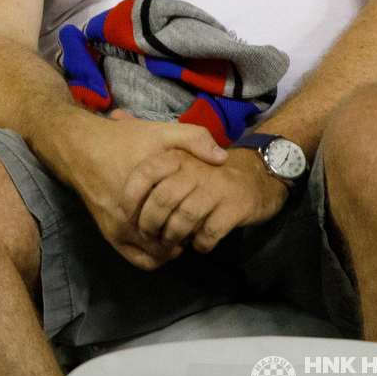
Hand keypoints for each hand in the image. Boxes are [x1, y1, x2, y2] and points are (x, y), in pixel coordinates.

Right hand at [61, 111, 228, 269]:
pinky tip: (159, 236)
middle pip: (173, 243)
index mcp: (148, 195)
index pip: (188, 223)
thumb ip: (194, 139)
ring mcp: (118, 231)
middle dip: (186, 234)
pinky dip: (153, 253)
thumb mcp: (160, 131)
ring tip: (176, 227)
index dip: (201, 219)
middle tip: (191, 218)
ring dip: (170, 246)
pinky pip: (138, 259)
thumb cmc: (122, 141)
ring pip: (157, 254)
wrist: (79, 147)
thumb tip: (222, 159)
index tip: (203, 207)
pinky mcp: (109, 235)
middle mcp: (130, 220)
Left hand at [124, 147, 289, 254]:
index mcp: (179, 156)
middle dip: (150, 223)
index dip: (130, 195)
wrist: (258, 176)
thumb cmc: (210, 172)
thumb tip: (118, 131)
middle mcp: (196, 169)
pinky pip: (208, 233)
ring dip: (172, 237)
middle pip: (162, 199)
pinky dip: (200, 244)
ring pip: (183, 218)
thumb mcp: (184, 155)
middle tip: (148, 236)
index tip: (123, 215)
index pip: (146, 171)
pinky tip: (199, 245)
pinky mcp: (235, 207)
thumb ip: (153, 156)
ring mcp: (217, 188)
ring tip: (170, 243)